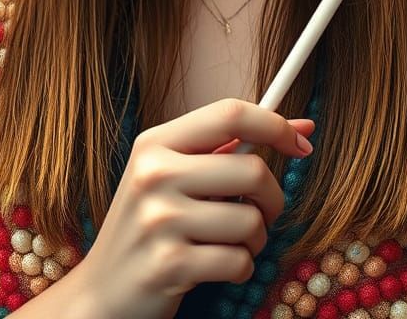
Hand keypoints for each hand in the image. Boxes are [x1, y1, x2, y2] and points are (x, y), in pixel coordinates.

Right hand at [70, 98, 314, 318]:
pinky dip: (240, 268)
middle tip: (262, 212)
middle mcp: (154, 174)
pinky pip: (238, 261)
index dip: (275, 124)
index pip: (229, 113)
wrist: (102, 292)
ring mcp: (159, 220)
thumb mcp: (174, 175)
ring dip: (255, 240)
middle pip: (252, 170)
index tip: (301, 143)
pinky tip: (215, 267)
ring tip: (231, 243)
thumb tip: (303, 129)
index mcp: (155, 143)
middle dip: (271, 198)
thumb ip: (232, 148)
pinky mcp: (169, 265)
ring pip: (251, 221)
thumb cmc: (151, 225)